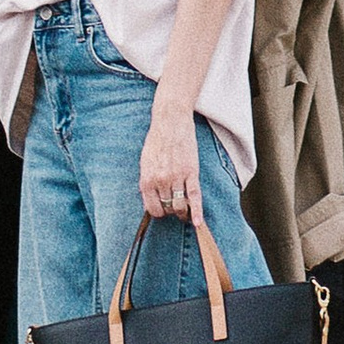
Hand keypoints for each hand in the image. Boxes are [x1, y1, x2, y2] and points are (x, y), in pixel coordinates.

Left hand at [140, 96, 203, 221]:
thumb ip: (147, 181)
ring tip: (185, 213)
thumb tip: (150, 199)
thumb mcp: (145, 162)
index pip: (152, 209)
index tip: (163, 210)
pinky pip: (194, 197)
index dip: (159, 213)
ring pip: (180, 206)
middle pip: (167, 209)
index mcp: (147, 180)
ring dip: (183, 213)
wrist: (170, 120)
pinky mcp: (191, 172)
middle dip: (171, 212)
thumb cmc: (156, 140)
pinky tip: (198, 223)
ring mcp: (176, 177)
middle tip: (175, 209)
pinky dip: (197, 212)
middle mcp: (160, 181)